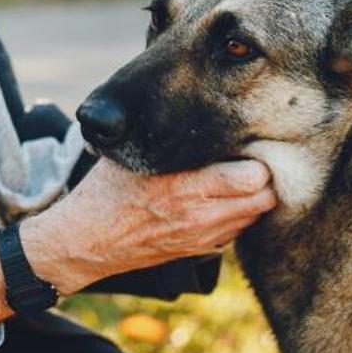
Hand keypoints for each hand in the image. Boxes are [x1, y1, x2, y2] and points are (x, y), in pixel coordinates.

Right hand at [21, 158, 275, 293]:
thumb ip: (168, 136)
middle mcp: (201, 215)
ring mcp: (203, 237)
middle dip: (264, 177)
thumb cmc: (107, 190)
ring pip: (256, 215)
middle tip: (251, 158)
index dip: (258, 157)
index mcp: (186, 186)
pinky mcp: (200, 251)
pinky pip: (238, 231)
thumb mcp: (133, 154)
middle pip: (264, 197)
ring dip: (254, 197)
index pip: (253, 176)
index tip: (248, 142)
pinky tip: (221, 200)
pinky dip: (239, 215)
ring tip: (238, 178)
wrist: (87, 240)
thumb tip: (194, 101)